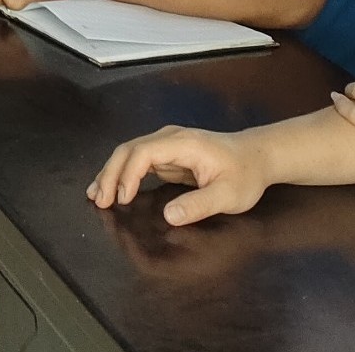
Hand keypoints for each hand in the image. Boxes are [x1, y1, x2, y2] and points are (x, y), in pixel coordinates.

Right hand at [88, 126, 269, 225]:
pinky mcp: (167, 155)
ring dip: (111, 173)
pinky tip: (114, 190)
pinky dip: (122, 175)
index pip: (144, 152)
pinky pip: (138, 162)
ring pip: (129, 154)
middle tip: (99, 200)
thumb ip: (200, 205)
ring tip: (96, 196)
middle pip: (129, 150)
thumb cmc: (246, 175)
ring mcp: (167, 145)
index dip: (129, 174)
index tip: (123, 199)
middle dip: (110, 174)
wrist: (258, 156)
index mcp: (182, 143)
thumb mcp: (229, 195)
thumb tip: (169, 217)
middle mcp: (169, 138)